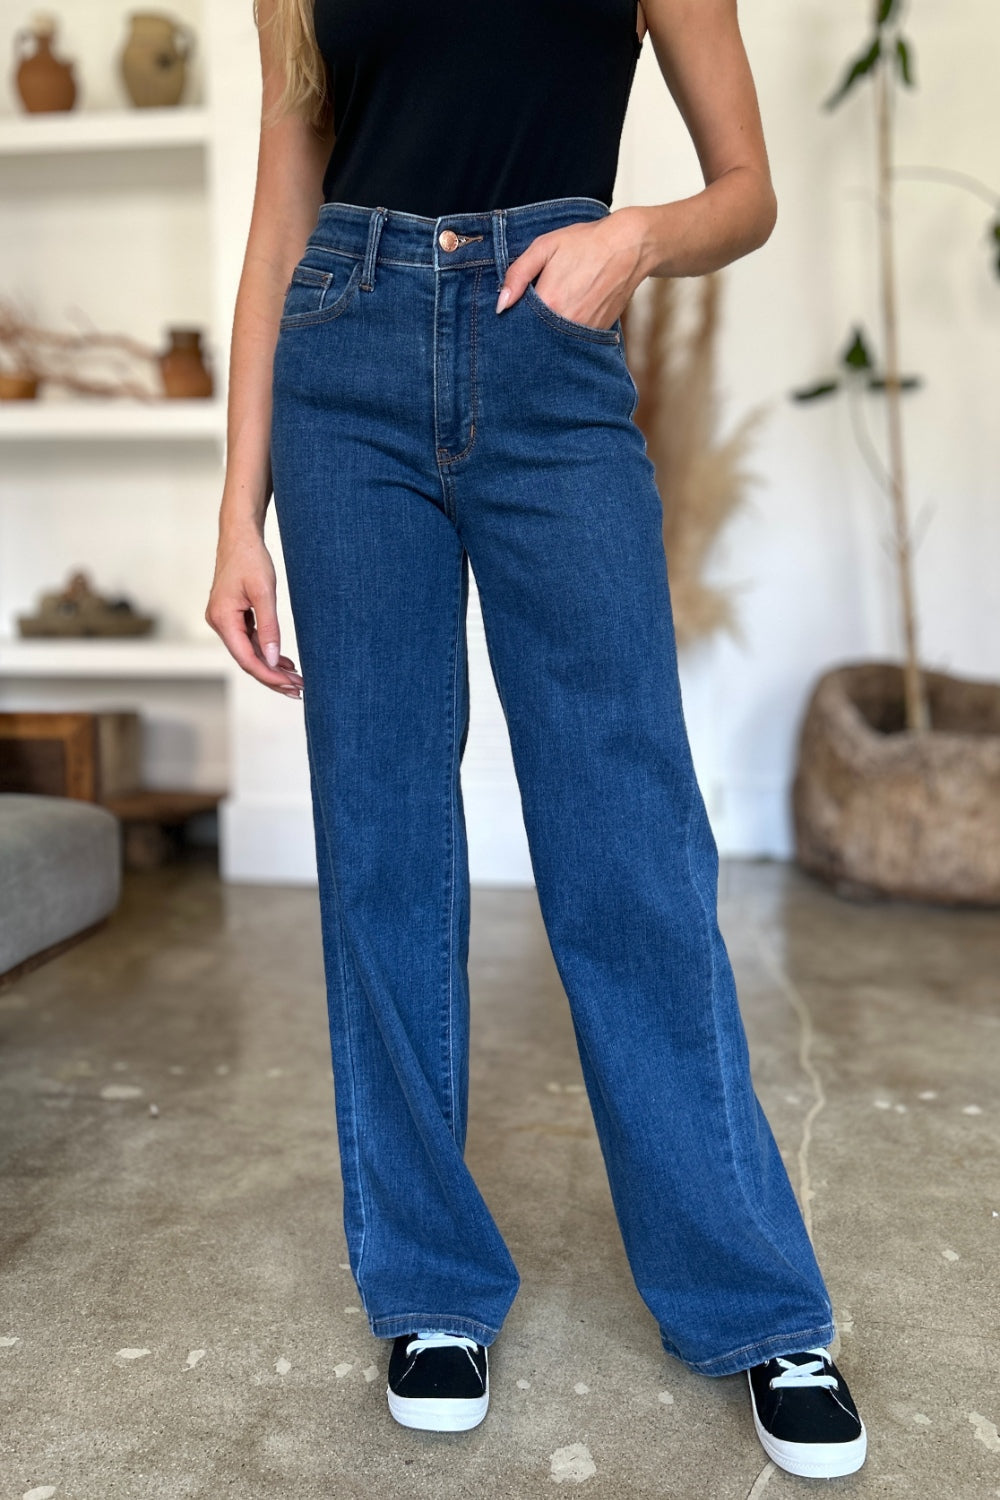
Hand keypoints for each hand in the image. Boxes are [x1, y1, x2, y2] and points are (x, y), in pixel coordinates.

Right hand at [205, 528, 303, 698]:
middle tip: (298, 690)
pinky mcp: (233, 616)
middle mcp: (219, 623)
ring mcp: (225, 620)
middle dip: (272, 676)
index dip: (268, 675)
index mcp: (222, 619)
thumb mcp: (264, 593)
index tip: (289, 685)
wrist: (240, 536)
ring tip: (296, 680)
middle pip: (247, 659)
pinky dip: (266, 651)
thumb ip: (269, 628)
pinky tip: (283, 662)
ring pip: (249, 652)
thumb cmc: (250, 559)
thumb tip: (271, 659)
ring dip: (271, 666)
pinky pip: (250, 640)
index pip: (245, 658)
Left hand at [495, 206, 647, 329]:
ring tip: (560, 301)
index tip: (516, 305)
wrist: (629, 246)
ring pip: (556, 339)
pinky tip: (573, 308)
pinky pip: (575, 338)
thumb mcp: (545, 247)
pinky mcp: (598, 333)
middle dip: (531, 324)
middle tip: (539, 301)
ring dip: (551, 328)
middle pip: (537, 334)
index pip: (518, 322)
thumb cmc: (586, 243)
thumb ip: (518, 274)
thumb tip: (501, 304)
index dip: (515, 315)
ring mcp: (584, 331)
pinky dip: (568, 329)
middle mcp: (566, 323)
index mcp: (549, 302)